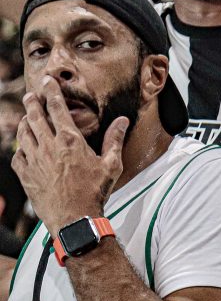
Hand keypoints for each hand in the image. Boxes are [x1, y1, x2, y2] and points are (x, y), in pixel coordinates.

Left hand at [12, 77, 127, 235]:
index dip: (51, 92)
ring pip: (24, 134)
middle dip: (32, 103)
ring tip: (26, 117)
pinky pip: (17, 156)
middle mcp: (49, 147)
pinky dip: (19, 148)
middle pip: (35, 117)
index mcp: (70, 141)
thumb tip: (122, 120)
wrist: (74, 219)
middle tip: (30, 95)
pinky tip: (23, 146)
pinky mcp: (26, 176)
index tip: (46, 82)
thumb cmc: (94, 192)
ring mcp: (35, 162)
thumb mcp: (111, 164)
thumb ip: (115, 139)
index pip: (57, 109)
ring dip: (24, 122)